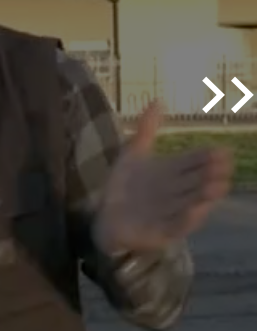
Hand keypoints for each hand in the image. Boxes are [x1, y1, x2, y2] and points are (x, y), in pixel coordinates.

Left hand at [95, 102, 233, 253]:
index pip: (194, 161)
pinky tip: (194, 210)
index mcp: (173, 172)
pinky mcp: (162, 231)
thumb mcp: (133, 154)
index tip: (221, 150)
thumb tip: (157, 99)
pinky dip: (187, 219)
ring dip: (205, 195)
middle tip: (223, 165)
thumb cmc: (124, 186)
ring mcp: (171, 212)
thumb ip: (146, 129)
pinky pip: (177, 226)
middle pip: (198, 181)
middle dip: (211, 174)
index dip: (206, 157)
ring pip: (193, 202)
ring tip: (218, 185)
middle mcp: (177, 191)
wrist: (106, 217)